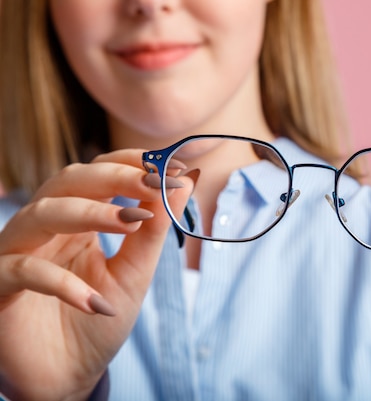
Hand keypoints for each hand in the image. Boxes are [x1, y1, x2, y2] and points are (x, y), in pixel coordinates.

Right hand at [0, 150, 192, 400]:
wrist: (67, 378)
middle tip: (153, 184)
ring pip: (42, 213)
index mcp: (76, 219)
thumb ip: (154, 230)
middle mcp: (45, 229)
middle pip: (68, 181)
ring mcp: (17, 254)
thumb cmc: (98, 321)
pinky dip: (62, 283)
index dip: (132, 164)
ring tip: (132, 222)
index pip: (98, 173)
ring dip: (90, 213)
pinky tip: (97, 301)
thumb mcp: (135, 274)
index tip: (173, 167)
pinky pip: (23, 271)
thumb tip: (182, 182)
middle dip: (114, 177)